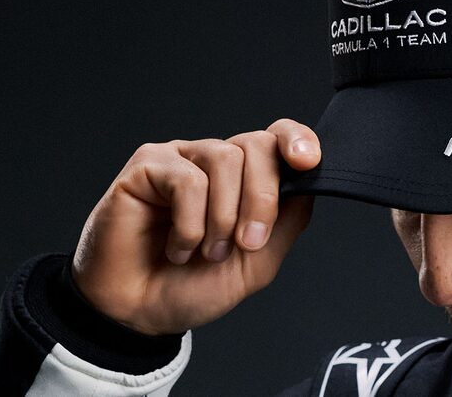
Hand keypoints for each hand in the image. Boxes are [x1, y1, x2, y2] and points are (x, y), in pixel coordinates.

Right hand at [71, 118, 319, 334]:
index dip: (297, 140)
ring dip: (223, 216)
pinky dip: (190, 222)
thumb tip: (310, 183)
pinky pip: (187, 179)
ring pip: (225, 158)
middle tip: (247, 242)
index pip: (277, 137)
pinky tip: (178, 246)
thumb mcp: (257, 262)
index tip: (307, 163)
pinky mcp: (147, 166)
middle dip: (262, 197)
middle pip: (257, 145)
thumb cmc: (193, 286)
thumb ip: (287, 221)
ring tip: (206, 252)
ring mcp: (181, 159)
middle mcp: (215, 162)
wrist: (140, 313)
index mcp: (245, 178)